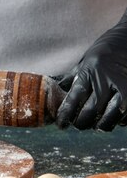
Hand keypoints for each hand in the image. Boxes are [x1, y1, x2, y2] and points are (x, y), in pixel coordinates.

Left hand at [56, 14, 126, 130]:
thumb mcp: (86, 60)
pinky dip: (117, 121)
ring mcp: (123, 88)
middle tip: (79, 124)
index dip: (65, 114)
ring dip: (100, 125)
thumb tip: (57, 90)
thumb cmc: (105, 51)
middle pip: (90, 111)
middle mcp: (105, 80)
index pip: (74, 98)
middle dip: (82, 123)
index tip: (61, 124)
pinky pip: (125, 116)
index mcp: (90, 71)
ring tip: (95, 125)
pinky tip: (113, 117)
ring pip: (108, 118)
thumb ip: (73, 77)